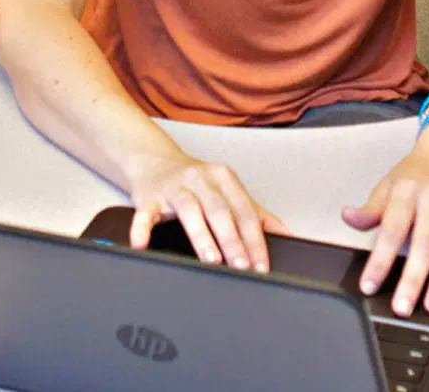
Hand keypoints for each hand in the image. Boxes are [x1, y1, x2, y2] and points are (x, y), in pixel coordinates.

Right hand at [127, 150, 288, 272]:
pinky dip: (142, 229)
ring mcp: (174, 187)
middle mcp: (202, 180)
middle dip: (233, 241)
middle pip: (221, 211)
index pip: (245, 212)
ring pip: (190, 211)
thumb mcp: (228, 192)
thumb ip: (256, 214)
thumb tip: (285, 235)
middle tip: (242, 266)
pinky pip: (145, 213)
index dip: (255, 240)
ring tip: (212, 260)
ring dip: (202, 237)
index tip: (261, 264)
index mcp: (225, 179)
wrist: (155, 162)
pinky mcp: (149, 197)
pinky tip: (143, 244)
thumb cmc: (196, 183)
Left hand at [342, 124, 428, 317]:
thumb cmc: (416, 172)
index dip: (380, 260)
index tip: (369, 285)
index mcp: (408, 192)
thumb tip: (348, 217)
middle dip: (414, 278)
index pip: (392, 230)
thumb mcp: (388, 184)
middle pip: (425, 243)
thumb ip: (370, 209)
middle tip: (403, 306)